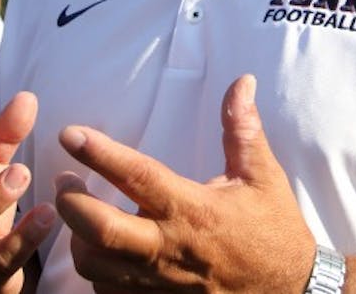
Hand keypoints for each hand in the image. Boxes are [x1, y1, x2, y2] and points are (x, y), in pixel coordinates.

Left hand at [54, 75, 312, 293]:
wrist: (291, 292)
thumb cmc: (274, 230)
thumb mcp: (262, 176)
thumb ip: (242, 129)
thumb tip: (241, 82)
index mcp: (193, 209)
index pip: (138, 177)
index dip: (100, 154)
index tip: (70, 133)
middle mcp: (170, 247)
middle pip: (99, 230)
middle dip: (70, 202)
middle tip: (64, 180)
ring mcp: (160, 283)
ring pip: (94, 267)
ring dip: (78, 240)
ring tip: (80, 217)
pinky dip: (97, 273)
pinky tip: (105, 253)